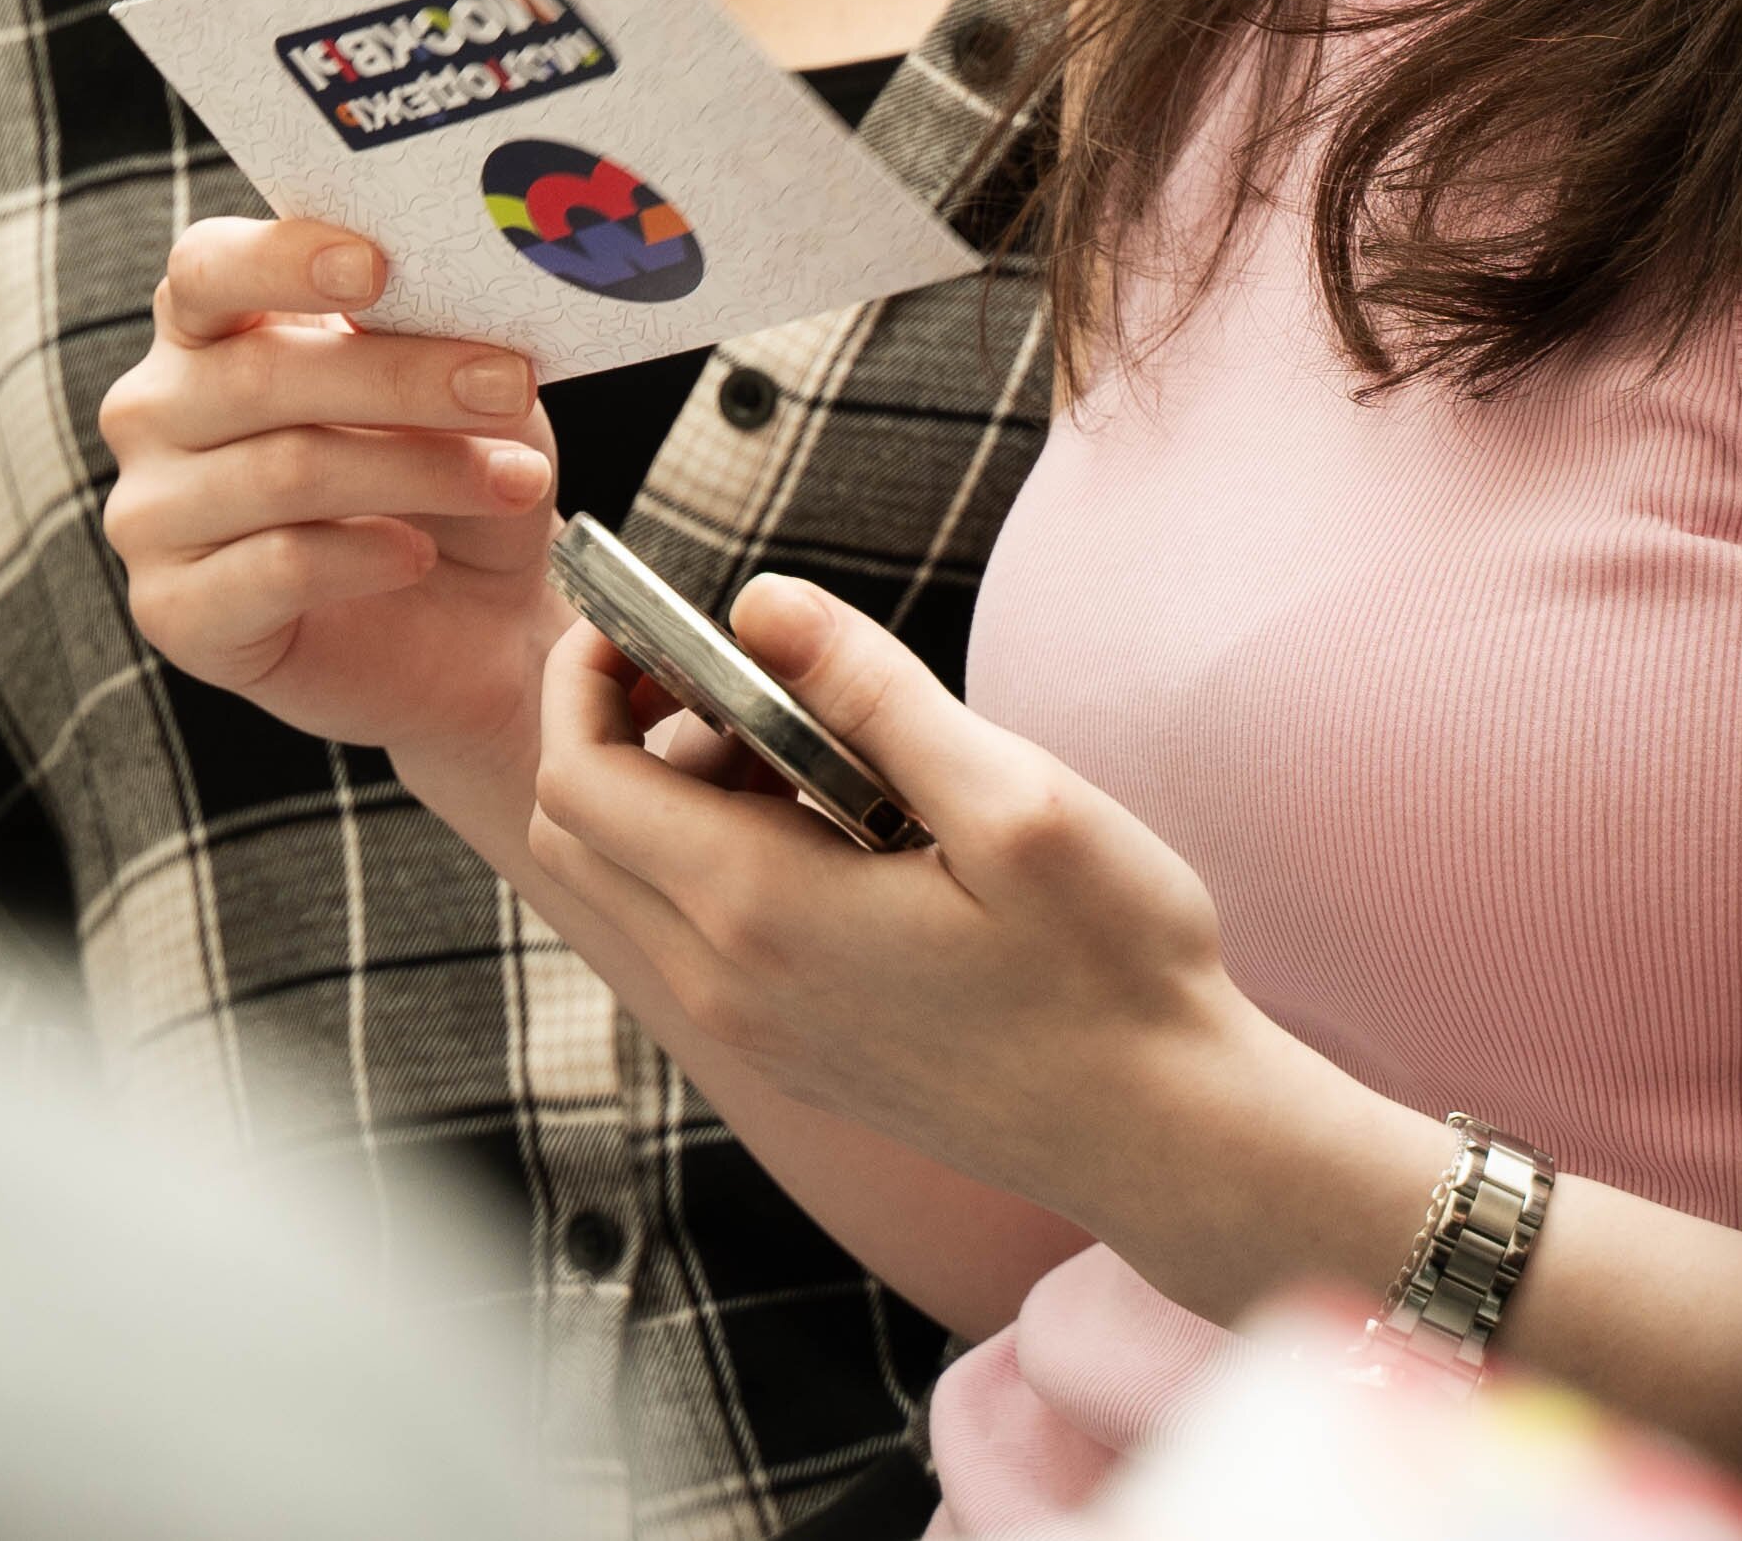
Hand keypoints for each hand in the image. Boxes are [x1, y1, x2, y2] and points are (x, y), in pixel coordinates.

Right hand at [96, 215, 565, 775]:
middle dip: (401, 378)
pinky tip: (419, 555)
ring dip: (420, 471)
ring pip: (284, 471)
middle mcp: (156, 410)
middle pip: (259, 375)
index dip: (281, 261)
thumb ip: (415, 326)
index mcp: (206, 324)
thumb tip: (404, 294)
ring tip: (511, 481)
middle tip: (507, 385)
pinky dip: (369, 555)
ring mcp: (151, 514)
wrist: (469, 621)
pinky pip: (277, 567)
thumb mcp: (453, 381)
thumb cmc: (448, 468)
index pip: (207, 268)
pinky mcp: (175, 612)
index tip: (374, 267)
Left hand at [522, 572, 1276, 1233]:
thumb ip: (873, 692)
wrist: (1162, 1137)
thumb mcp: (1016, 798)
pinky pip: (692, 933)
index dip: (585, 678)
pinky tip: (842, 825)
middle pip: (580, 832)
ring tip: (816, 744)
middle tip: (736, 672)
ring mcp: (752, 1029)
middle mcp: (725, 983)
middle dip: (619, 725)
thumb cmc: (1110, 966)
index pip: (578, 780)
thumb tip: (760, 604)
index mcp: (759, 910)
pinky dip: (717, 856)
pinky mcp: (789, 1049)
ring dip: (676, 791)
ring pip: (634, 882)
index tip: (645, 616)